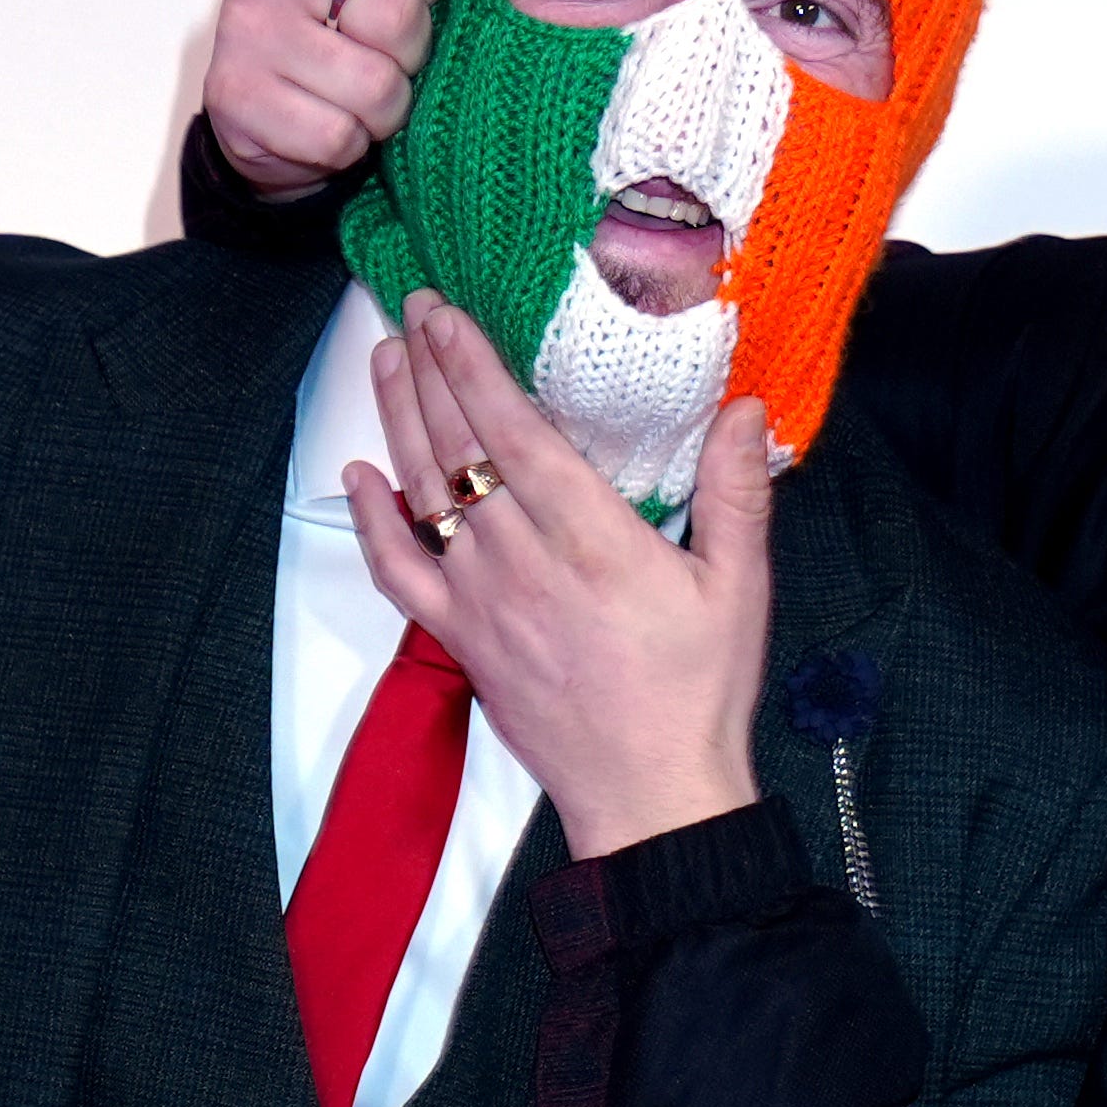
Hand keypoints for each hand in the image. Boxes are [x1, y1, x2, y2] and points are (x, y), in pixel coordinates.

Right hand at [205, 0, 454, 198]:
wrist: (266, 103)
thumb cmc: (336, 4)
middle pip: (400, 15)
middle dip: (407, 50)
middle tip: (375, 47)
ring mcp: (243, 27)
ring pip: (375, 86)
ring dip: (381, 104)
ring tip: (354, 88)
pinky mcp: (235, 99)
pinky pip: (337, 135)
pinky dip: (346, 141)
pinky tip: (322, 118)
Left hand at [344, 289, 778, 858]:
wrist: (650, 796)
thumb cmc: (699, 690)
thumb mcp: (739, 587)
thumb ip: (737, 492)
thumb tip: (747, 407)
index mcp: (594, 541)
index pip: (514, 434)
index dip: (473, 368)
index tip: (447, 315)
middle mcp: (524, 564)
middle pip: (459, 451)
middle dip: (429, 373)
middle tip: (412, 311)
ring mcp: (483, 603)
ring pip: (424, 497)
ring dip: (400, 423)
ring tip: (390, 361)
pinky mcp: (462, 641)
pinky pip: (401, 573)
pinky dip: (371, 522)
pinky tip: (359, 476)